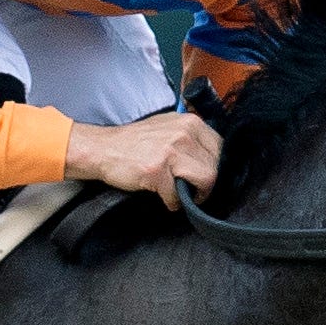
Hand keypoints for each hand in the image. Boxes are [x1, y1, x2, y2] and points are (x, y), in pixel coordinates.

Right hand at [65, 111, 220, 201]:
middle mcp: (185, 133)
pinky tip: (163, 196)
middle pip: (216, 167)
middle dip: (206, 184)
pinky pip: (177, 195)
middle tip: (192, 191)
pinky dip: (172, 202)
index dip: (215, 168)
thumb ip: (191, 137)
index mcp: (191, 122)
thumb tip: (211, 158)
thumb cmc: (135, 143)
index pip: (221, 148)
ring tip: (180, 195)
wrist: (103, 149)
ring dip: (194, 194)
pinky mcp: (158, 170)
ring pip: (205, 180)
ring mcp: (172, 150)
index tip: (203, 177)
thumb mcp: (168, 127)